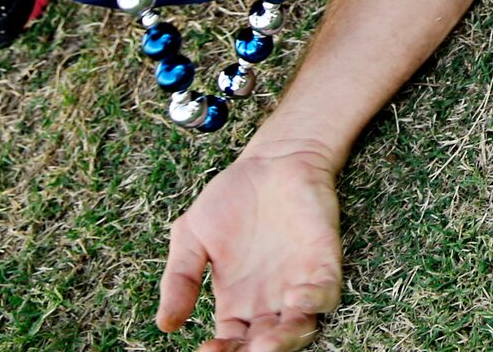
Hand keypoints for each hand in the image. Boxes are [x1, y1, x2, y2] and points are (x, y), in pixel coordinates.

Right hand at [156, 140, 342, 351]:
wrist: (273, 159)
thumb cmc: (231, 198)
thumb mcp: (191, 237)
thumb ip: (180, 279)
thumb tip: (166, 325)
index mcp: (237, 301)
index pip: (232, 342)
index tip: (205, 351)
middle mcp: (269, 300)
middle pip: (266, 343)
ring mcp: (298, 281)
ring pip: (300, 327)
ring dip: (286, 340)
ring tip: (266, 343)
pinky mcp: (324, 260)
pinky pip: (327, 292)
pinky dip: (316, 301)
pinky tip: (296, 299)